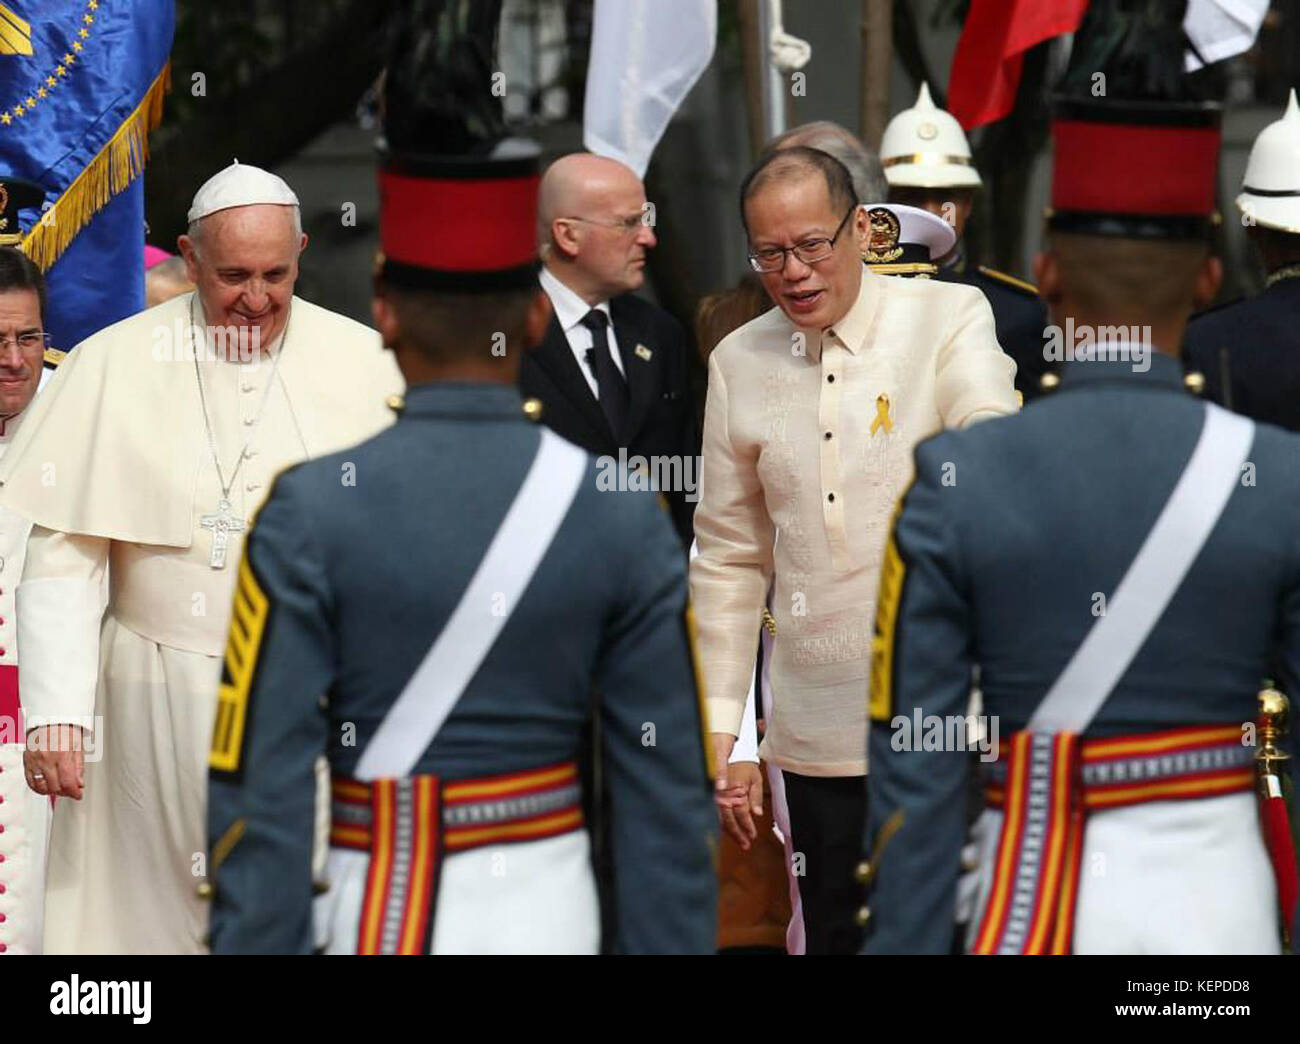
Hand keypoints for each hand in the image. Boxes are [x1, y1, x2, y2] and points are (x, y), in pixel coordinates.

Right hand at [24, 724, 85, 798]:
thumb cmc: (66, 729)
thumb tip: (80, 784)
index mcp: (62, 755)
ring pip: (41, 787)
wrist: (49, 719)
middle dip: (65, 792)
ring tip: (60, 787)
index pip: (68, 782)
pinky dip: (38, 788)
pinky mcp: (27, 762)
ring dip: (52, 791)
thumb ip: (79, 767)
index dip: (74, 792)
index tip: (78, 795)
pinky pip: (30, 781)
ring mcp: (35, 761)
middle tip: (71, 790)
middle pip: (55, 787)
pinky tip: (46, 786)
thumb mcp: (79, 747)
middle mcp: (47, 759)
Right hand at [711, 732, 763, 849]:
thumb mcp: (756, 779)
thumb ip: (756, 796)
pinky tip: (728, 832)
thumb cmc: (746, 768)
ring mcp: (716, 796)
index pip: (741, 812)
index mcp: (735, 789)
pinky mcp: (712, 796)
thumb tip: (757, 814)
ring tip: (740, 842)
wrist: (732, 755)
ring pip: (720, 818)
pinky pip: (715, 813)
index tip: (753, 836)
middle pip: (728, 819)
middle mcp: (724, 794)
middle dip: (737, 833)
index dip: (747, 825)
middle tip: (746, 845)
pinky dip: (722, 824)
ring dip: (730, 831)